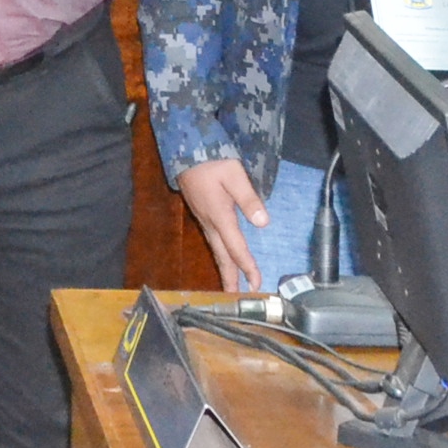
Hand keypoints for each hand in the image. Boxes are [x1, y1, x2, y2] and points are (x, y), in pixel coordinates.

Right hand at [177, 157, 268, 293]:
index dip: (247, 266)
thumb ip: (248, 198)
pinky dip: (220, 255)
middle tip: (238, 297)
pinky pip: (213, 241)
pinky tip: (224, 257)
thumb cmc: (212, 160)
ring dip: (225, 268)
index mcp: (220, 215)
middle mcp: (210, 222)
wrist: (185, 150)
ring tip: (231, 285)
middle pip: (222, 255)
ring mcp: (204, 219)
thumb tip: (263, 223)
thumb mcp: (234, 174)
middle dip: (230, 277)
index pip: (236, 247)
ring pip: (216, 249)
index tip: (256, 283)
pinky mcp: (202, 213)